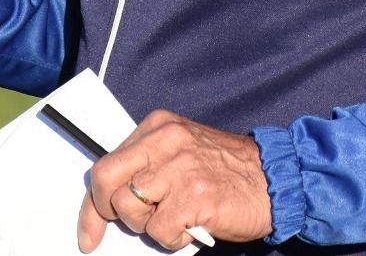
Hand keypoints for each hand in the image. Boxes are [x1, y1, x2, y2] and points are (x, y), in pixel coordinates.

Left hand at [78, 110, 272, 251]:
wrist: (276, 178)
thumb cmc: (227, 170)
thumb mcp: (184, 151)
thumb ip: (151, 164)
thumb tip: (115, 201)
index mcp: (159, 126)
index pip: (108, 161)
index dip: (93, 201)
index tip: (89, 229)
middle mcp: (166, 140)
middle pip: (106, 178)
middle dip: (105, 212)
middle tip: (120, 229)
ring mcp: (180, 167)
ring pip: (130, 207)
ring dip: (146, 226)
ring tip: (172, 221)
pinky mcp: (194, 195)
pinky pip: (159, 230)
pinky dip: (171, 239)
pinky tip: (190, 229)